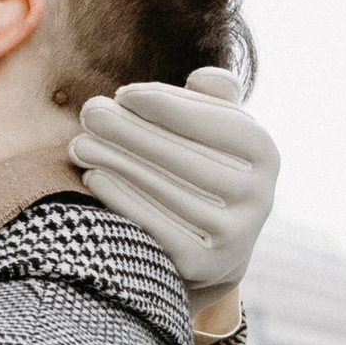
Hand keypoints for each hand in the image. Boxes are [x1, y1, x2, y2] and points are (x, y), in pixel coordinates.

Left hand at [70, 67, 277, 312]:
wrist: (203, 246)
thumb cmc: (196, 168)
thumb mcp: (210, 131)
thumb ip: (211, 99)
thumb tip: (206, 78)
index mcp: (265, 154)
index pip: (221, 123)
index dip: (169, 105)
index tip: (123, 94)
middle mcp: (260, 197)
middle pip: (188, 158)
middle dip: (132, 131)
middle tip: (90, 113)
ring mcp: (236, 236)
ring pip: (169, 191)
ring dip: (118, 162)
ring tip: (80, 143)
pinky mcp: (205, 266)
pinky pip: (157, 228)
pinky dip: (123, 200)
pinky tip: (94, 176)